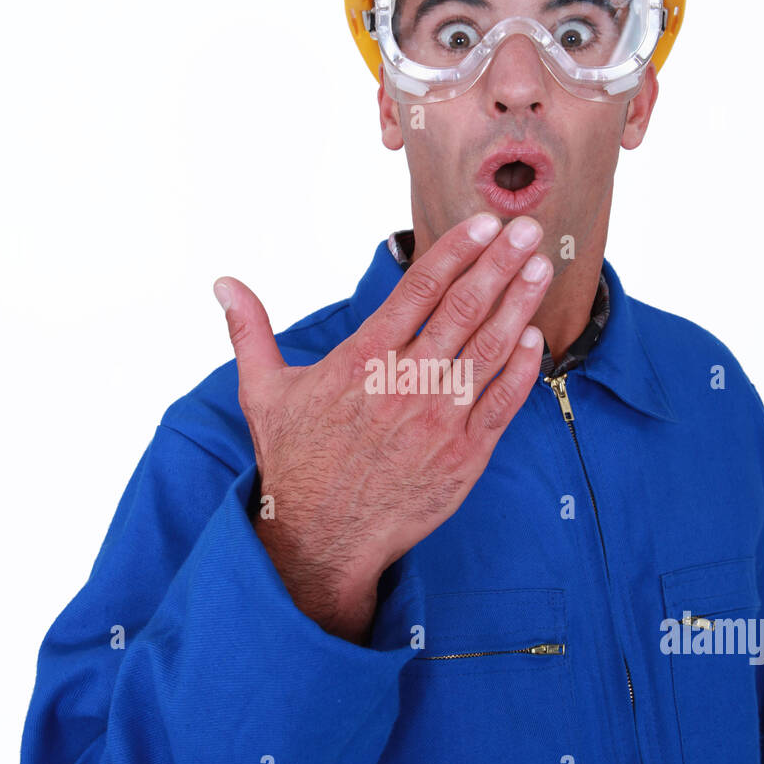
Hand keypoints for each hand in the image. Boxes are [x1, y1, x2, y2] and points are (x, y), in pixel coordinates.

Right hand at [214, 213, 551, 642]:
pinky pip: (502, 404)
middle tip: (526, 230)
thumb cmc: (296, 463)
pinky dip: (522, 369)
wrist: (322, 538)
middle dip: (500, 264)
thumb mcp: (264, 393)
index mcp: (362, 361)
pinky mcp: (464, 456)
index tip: (484, 224)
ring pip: (490, 349)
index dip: (456, 251)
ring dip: (520, 304)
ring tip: (540, 268)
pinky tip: (534, 339)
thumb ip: (251, 332)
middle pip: (464, 309)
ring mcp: (439, 421)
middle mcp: (405, 384)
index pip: (419, 290)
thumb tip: (223, 284)